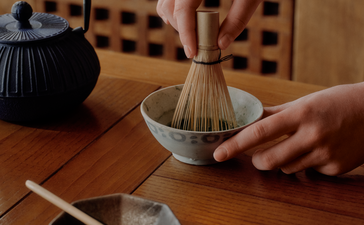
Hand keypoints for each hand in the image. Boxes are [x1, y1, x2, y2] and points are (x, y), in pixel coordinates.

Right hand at [156, 0, 262, 57]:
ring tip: (196, 33)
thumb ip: (237, 19)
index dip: (186, 34)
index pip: (183, 9)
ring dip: (177, 21)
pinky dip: (176, 11)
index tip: (192, 53)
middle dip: (182, 29)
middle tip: (199, 44)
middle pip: (169, 7)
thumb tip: (221, 45)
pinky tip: (191, 19)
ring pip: (165, 3)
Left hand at [214, 83, 363, 175]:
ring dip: (282, 161)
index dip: (236, 144)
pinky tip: (318, 150)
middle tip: (256, 156)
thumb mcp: (304, 102)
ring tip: (296, 145)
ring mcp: (326, 154)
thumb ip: (275, 113)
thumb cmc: (336, 102)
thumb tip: (249, 119)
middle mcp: (313, 135)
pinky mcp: (336, 168)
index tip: (219, 153)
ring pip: (286, 168)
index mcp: (301, 113)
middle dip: (257, 160)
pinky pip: (308, 172)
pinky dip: (305, 164)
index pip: (260, 132)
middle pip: (269, 159)